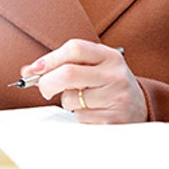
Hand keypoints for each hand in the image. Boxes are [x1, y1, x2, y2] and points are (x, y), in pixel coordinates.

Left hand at [20, 39, 146, 123]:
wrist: (140, 106)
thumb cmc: (107, 83)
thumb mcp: (92, 66)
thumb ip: (62, 64)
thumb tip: (28, 70)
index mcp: (109, 56)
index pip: (74, 48)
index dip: (50, 58)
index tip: (35, 69)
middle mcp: (115, 74)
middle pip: (69, 73)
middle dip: (48, 82)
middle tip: (44, 88)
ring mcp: (116, 97)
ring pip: (71, 99)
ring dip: (66, 102)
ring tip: (81, 99)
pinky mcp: (114, 119)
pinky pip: (80, 117)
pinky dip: (78, 115)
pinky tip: (92, 111)